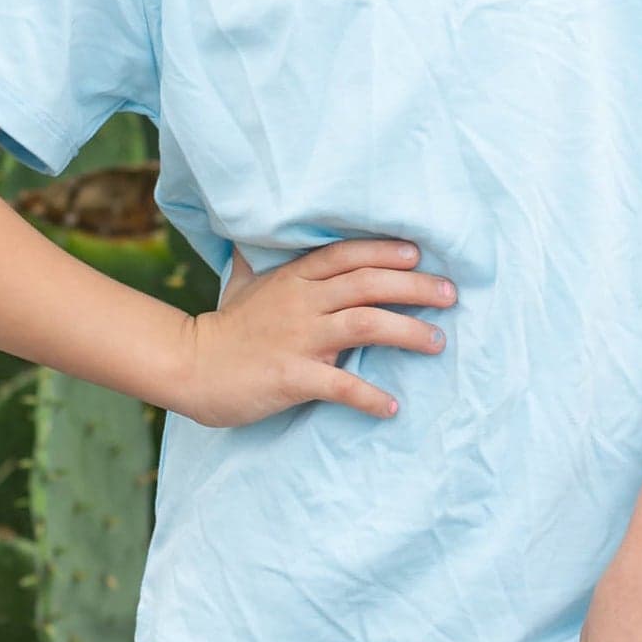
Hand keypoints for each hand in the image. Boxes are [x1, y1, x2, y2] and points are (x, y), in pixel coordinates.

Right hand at [169, 236, 456, 427]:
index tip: (419, 255)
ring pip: (364, 324)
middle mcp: (301, 303)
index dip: (385, 252)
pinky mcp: (292, 376)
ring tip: (438, 343)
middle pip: (368, 284)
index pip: (347, 256)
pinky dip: (369, 396)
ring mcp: (298, 339)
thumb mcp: (244, 283)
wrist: (191, 367)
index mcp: (294, 280)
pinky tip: (392, 406)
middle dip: (415, 287)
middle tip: (450, 295)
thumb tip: (259, 235)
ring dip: (407, 332)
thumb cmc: (225, 328)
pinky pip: (340, 385)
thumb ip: (262, 260)